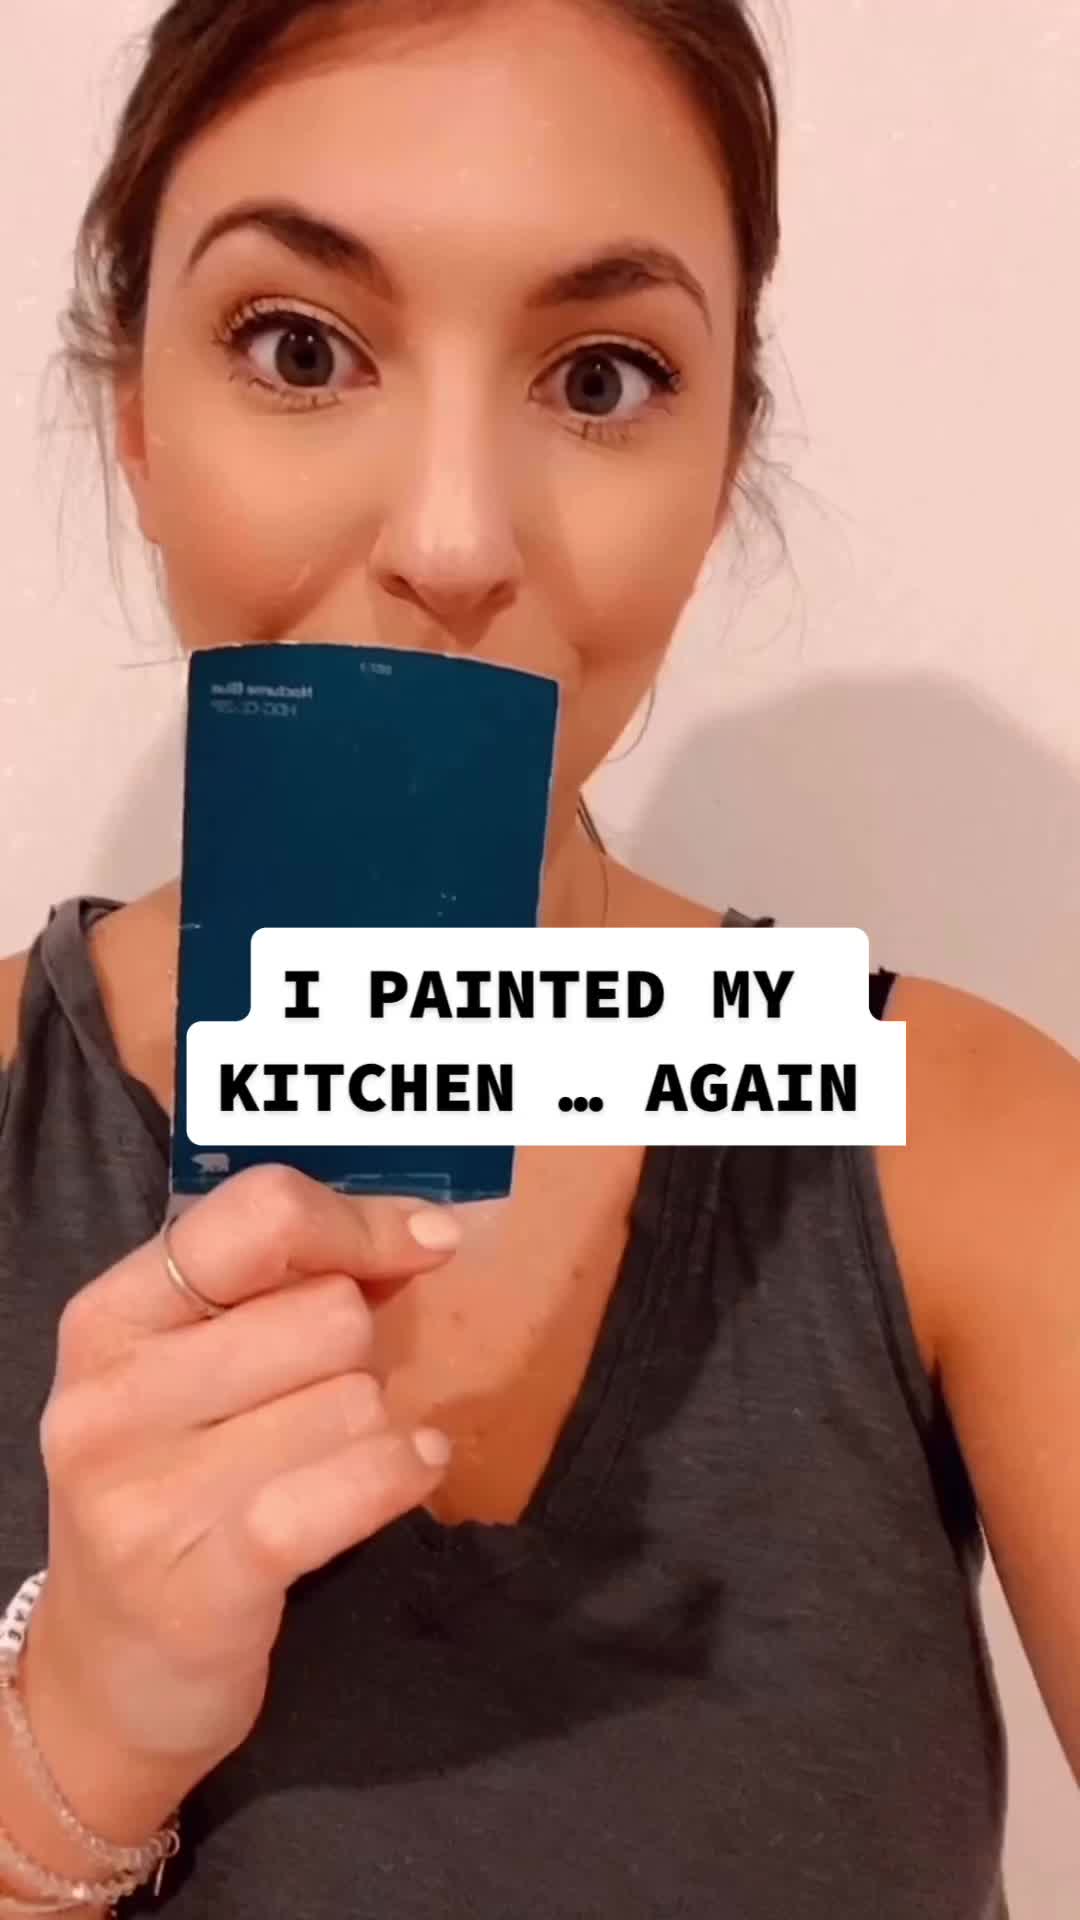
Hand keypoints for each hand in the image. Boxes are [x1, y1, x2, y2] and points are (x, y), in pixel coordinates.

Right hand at [29, 1166, 459, 1780]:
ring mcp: (144, 1494)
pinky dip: (401, 1472)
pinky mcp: (202, 1581)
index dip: (360, 1221)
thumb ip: (282, 1290)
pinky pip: (351, 1484)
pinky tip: (410, 1469)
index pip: (256, 1216)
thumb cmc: (173, 1491)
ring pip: (353, 1398)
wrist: (108, 1672)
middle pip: (327, 1311)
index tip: (427, 1238)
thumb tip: (421, 1234)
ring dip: (370, 1426)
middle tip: (320, 1399)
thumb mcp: (192, 1371)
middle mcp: (109, 1396)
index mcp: (109, 1317)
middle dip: (358, 1350)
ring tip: (323, 1462)